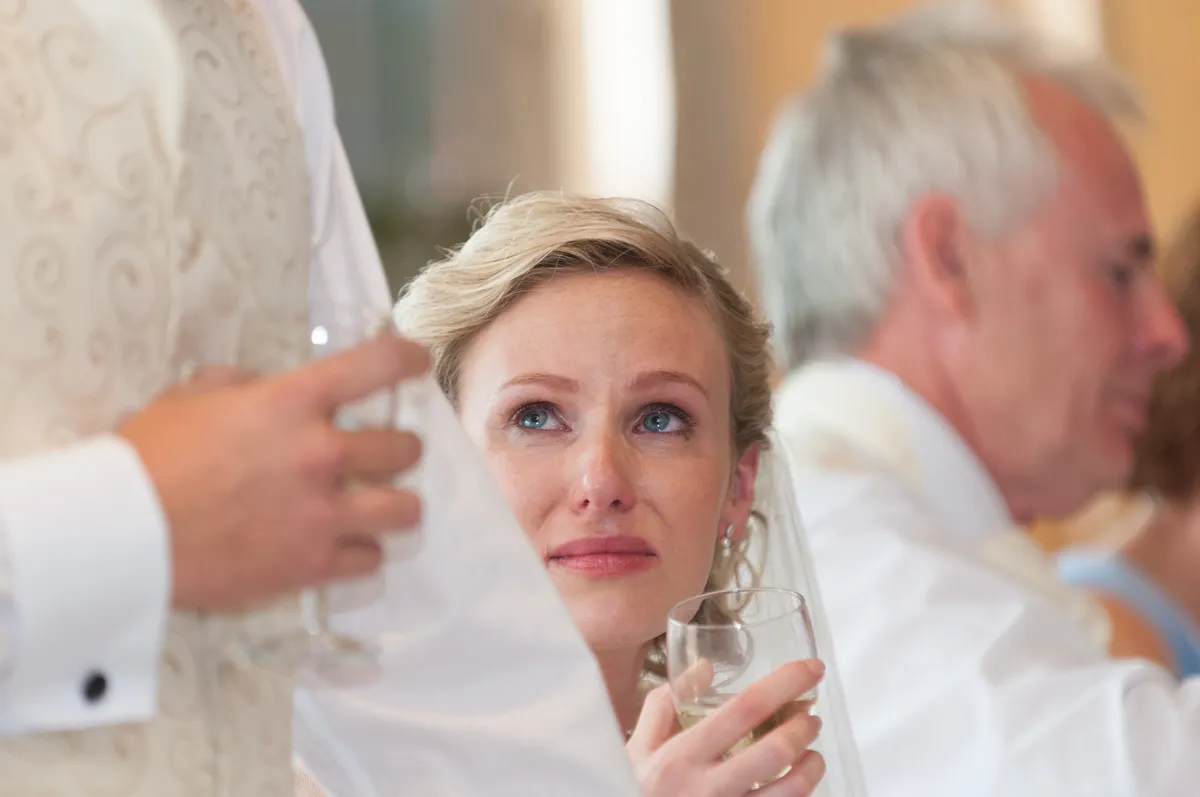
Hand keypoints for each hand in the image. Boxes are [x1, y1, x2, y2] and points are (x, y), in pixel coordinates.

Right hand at [118, 333, 429, 610]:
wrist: (122, 533)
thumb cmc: (148, 457)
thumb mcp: (193, 396)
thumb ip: (243, 384)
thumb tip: (267, 386)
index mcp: (292, 402)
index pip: (377, 366)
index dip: (407, 359)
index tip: (417, 363)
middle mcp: (320, 453)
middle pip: (405, 448)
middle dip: (400, 448)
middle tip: (385, 453)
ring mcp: (322, 513)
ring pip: (405, 509)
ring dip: (396, 503)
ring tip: (381, 504)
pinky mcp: (311, 565)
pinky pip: (369, 560)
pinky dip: (361, 552)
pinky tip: (345, 546)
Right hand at [627, 660, 825, 796]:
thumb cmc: (635, 786)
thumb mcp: (640, 744)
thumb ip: (666, 703)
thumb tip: (705, 668)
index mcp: (682, 754)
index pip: (744, 709)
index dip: (784, 684)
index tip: (809, 669)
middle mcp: (706, 787)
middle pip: (774, 752)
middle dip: (802, 727)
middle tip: (810, 716)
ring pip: (788, 792)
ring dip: (811, 767)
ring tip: (812, 752)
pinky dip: (799, 794)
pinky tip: (797, 782)